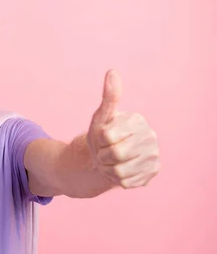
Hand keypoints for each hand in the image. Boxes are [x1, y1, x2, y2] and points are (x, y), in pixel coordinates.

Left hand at [86, 70, 159, 188]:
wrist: (105, 158)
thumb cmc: (101, 135)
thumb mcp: (100, 117)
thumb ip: (108, 97)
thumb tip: (112, 72)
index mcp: (138, 121)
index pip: (107, 136)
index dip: (99, 139)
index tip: (102, 137)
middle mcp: (151, 137)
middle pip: (115, 154)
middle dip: (103, 155)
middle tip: (105, 151)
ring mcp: (154, 156)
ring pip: (120, 171)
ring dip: (108, 169)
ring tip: (111, 161)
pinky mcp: (152, 173)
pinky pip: (126, 182)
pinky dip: (116, 180)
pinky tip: (119, 171)